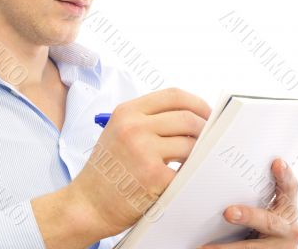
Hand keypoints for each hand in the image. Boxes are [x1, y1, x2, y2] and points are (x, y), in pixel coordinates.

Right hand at [70, 88, 210, 238]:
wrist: (89, 203)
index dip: (196, 102)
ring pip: (191, 143)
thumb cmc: (107, 168)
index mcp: (127, 112)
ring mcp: (144, 151)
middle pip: (187, 117)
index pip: (173, 95)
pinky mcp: (154, 176)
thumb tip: (189, 116)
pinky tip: (187, 174)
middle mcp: (134, 127)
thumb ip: (149, 119)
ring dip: (199, 151)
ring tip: (196, 157)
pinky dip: (192, 171)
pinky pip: (187, 168)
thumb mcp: (119, 130)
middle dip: (204, 127)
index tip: (206, 112)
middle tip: (209, 137)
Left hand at [199, 158, 297, 248]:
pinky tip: (206, 248)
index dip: (284, 175)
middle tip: (227, 212)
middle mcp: (288, 228)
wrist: (266, 242)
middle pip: (268, 221)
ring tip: (207, 247)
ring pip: (253, 247)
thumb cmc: (260, 212)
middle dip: (248, 216)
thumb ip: (252, 187)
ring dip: (229, 247)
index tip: (277, 162)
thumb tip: (221, 162)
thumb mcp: (263, 200)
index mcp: (287, 206)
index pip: (289, 188)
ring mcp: (280, 246)